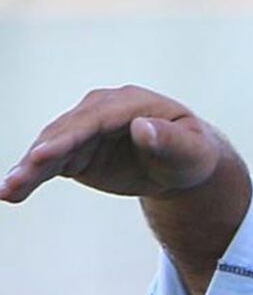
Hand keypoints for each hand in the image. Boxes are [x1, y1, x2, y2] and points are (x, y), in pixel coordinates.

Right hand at [2, 85, 249, 294]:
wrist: (181, 164)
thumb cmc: (192, 154)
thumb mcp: (192, 150)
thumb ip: (169, 140)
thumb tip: (141, 127)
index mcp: (130, 103)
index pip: (94, 120)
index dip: (69, 137)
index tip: (44, 155)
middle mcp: (101, 110)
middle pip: (65, 132)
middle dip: (39, 156)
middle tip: (14, 181)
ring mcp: (85, 129)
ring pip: (50, 146)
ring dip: (28, 168)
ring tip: (7, 191)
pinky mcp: (76, 150)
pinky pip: (49, 162)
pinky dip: (31, 175)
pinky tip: (10, 192)